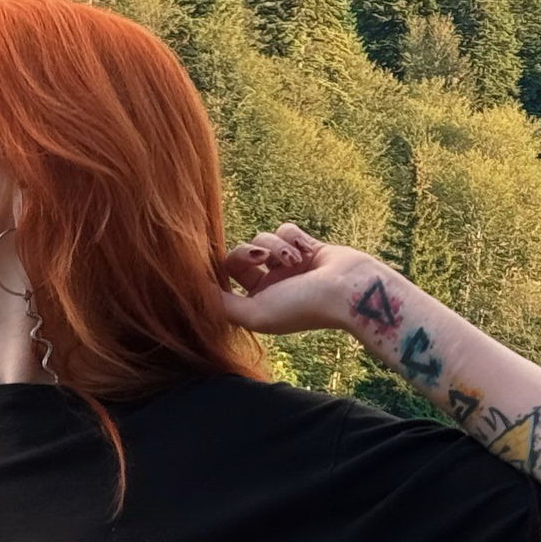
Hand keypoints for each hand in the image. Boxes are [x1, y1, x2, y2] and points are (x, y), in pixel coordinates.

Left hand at [217, 222, 384, 335]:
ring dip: (276, 246)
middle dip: (248, 252)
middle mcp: (269, 285)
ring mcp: (286, 265)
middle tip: (261, 257)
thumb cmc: (301, 306)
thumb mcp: (254, 313)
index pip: (225, 279)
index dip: (220, 268)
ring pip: (263, 238)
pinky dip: (293, 238)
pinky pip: (285, 229)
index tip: (210, 259)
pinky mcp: (304, 245)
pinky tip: (305, 252)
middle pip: (240, 254)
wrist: (346, 290)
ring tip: (294, 262)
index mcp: (255, 303)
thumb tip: (194, 292)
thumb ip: (222, 304)